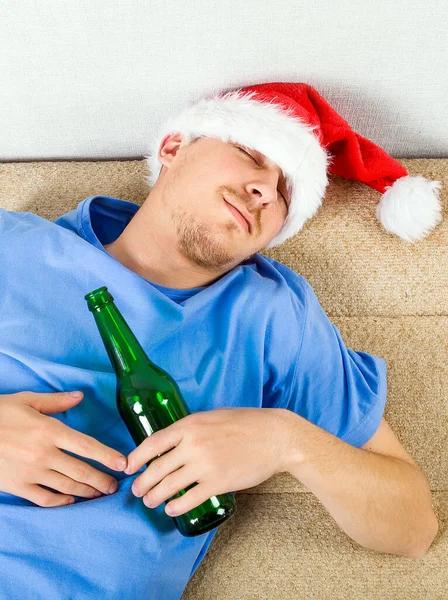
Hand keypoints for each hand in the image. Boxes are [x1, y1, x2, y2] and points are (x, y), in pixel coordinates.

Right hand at [0, 391, 127, 506]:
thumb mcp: (27, 401)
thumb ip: (56, 401)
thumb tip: (80, 396)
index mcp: (49, 431)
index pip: (86, 445)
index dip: (107, 456)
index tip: (123, 463)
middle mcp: (44, 454)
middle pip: (81, 471)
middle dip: (101, 479)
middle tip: (115, 486)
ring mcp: (31, 473)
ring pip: (67, 487)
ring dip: (87, 492)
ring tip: (99, 494)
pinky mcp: (18, 487)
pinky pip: (45, 499)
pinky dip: (61, 501)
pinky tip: (71, 500)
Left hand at [124, 407, 291, 516]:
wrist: (274, 436)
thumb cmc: (245, 423)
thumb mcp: (212, 416)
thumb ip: (191, 428)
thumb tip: (173, 442)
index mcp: (189, 425)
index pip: (152, 443)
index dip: (136, 457)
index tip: (128, 467)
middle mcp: (193, 445)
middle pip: (157, 468)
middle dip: (143, 483)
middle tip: (137, 491)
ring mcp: (205, 465)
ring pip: (169, 486)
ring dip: (155, 497)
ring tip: (150, 502)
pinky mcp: (218, 483)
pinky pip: (189, 499)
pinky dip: (176, 507)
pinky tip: (171, 510)